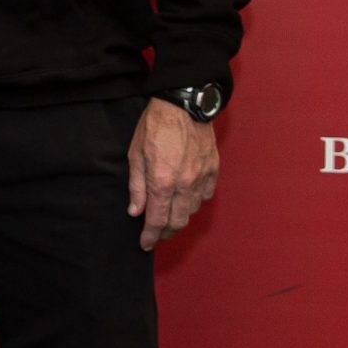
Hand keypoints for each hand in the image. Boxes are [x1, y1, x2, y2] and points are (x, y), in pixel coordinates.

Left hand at [127, 99, 219, 249]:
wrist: (183, 103)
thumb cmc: (154, 125)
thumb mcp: (135, 154)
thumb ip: (136, 186)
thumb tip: (135, 211)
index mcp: (162, 182)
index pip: (156, 220)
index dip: (150, 236)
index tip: (145, 244)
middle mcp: (184, 184)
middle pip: (177, 222)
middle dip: (165, 233)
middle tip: (156, 234)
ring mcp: (201, 178)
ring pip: (192, 211)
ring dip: (179, 218)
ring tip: (169, 216)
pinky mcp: (213, 169)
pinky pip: (205, 196)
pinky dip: (194, 202)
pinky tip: (185, 199)